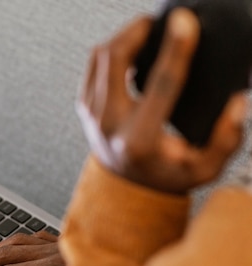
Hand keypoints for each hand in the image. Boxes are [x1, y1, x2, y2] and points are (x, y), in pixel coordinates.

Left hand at [77, 8, 247, 194]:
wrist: (125, 188)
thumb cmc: (164, 174)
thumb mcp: (203, 169)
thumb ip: (225, 139)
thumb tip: (236, 103)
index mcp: (140, 139)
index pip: (160, 85)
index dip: (176, 49)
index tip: (186, 22)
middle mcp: (110, 124)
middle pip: (117, 59)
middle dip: (139, 30)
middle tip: (161, 22)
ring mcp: (92, 114)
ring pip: (101, 56)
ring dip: (125, 36)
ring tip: (149, 31)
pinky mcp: (85, 105)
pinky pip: (93, 63)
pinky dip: (113, 48)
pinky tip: (132, 48)